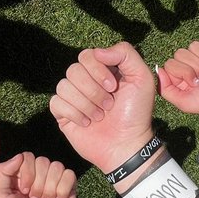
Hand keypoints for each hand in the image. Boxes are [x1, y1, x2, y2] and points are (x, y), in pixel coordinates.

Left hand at [0, 153, 75, 197]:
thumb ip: (2, 173)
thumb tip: (19, 156)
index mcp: (19, 180)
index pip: (26, 157)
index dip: (26, 171)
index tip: (23, 191)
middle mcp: (37, 180)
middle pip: (42, 160)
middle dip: (38, 180)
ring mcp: (53, 185)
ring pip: (56, 166)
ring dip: (50, 185)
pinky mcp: (69, 192)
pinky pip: (70, 174)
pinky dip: (64, 187)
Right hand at [50, 42, 155, 171]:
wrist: (126, 145)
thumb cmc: (136, 113)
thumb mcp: (142, 78)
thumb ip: (125, 54)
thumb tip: (97, 52)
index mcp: (102, 70)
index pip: (87, 55)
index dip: (97, 70)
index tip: (113, 87)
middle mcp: (85, 81)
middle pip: (73, 70)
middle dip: (93, 90)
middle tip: (109, 105)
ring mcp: (73, 97)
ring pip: (63, 86)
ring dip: (86, 104)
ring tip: (99, 116)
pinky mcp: (63, 113)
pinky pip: (56, 102)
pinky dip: (74, 113)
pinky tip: (86, 123)